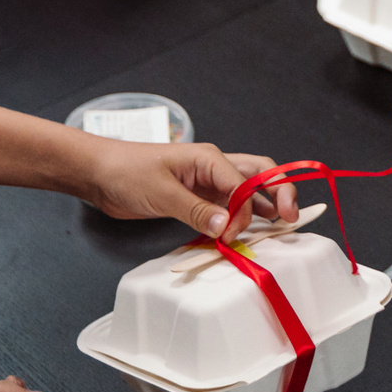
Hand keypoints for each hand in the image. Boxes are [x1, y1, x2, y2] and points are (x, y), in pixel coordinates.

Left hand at [80, 137, 299, 237]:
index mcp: (209, 158)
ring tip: (281, 226)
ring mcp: (207, 183)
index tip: (234, 233)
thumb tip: (226, 227)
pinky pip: (229, 207)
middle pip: (260, 177)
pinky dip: (242, 218)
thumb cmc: (127, 171)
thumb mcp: (161, 192)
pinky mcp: (198, 198)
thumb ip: (195, 211)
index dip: (247, 209)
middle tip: (292, 218)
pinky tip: (248, 231)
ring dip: (264, 207)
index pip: (244, 183)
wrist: (100, 173)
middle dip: (279, 194)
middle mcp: (214, 168)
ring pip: (248, 192)